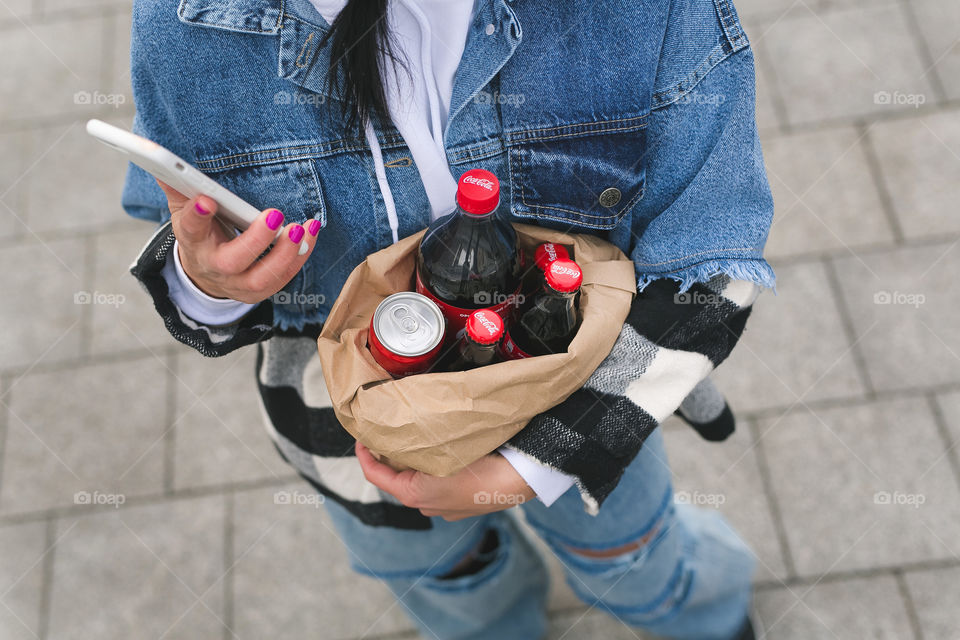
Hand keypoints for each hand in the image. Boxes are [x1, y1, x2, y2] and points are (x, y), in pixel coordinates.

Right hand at [156, 179, 319, 302]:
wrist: (207, 276)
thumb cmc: (201, 236)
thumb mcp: (184, 212)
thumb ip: (179, 188)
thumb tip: (163, 163)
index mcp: (193, 243)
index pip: (189, 230)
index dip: (196, 216)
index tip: (206, 199)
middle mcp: (214, 267)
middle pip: (231, 262)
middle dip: (255, 240)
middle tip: (274, 215)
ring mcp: (238, 284)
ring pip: (262, 276)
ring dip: (285, 253)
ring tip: (301, 228)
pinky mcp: (260, 290)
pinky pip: (284, 277)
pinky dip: (299, 256)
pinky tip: (309, 235)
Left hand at [355, 441, 536, 520]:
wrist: (516, 480)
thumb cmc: (480, 464)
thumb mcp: (441, 449)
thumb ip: (415, 443)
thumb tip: (396, 427)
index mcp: (414, 494)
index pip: (375, 474)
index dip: (364, 454)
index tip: (362, 437)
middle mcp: (425, 507)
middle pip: (397, 478)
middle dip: (393, 456)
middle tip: (392, 433)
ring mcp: (444, 510)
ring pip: (419, 482)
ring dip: (415, 464)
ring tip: (419, 441)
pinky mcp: (460, 507)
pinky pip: (438, 487)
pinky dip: (434, 472)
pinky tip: (445, 456)